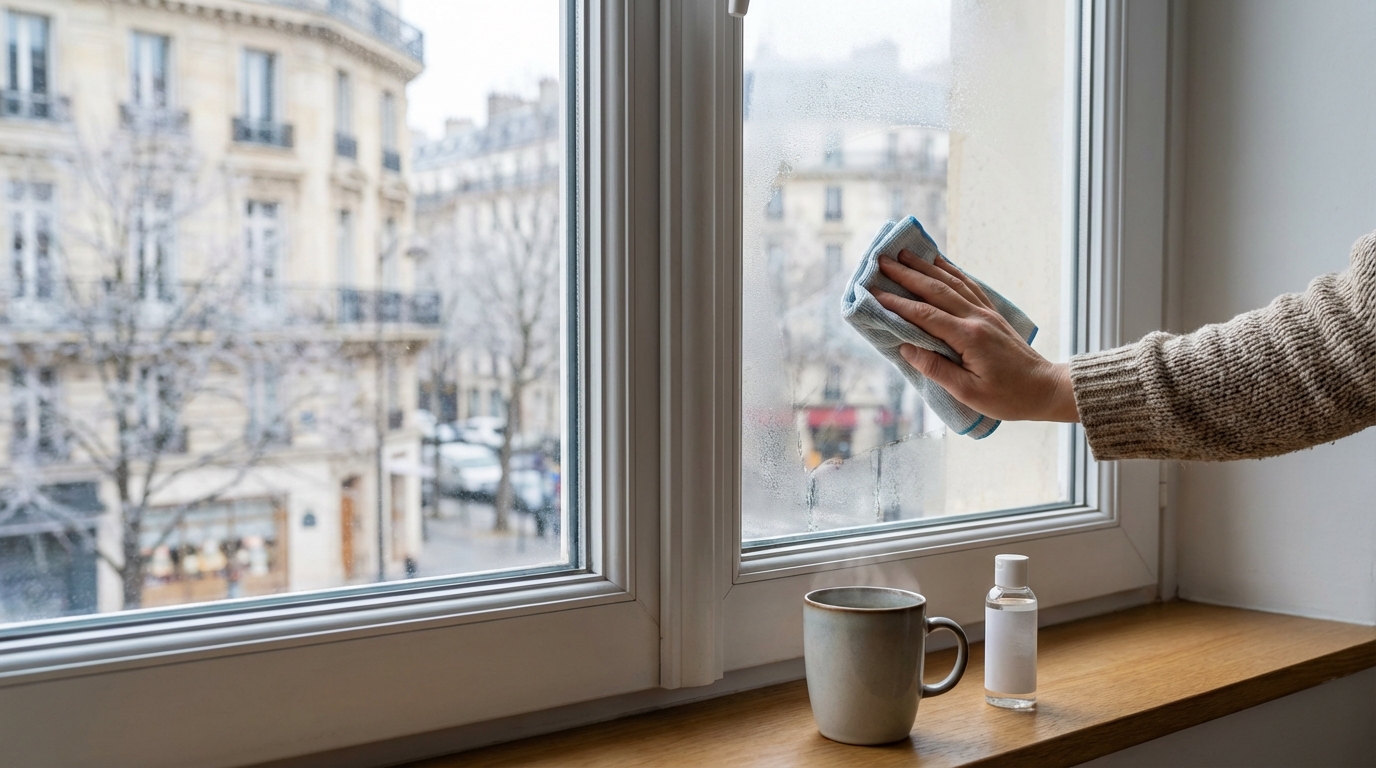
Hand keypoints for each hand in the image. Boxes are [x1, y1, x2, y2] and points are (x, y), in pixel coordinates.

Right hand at [872, 250, 1078, 422]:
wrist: (1044, 389)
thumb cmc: (1007, 397)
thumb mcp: (968, 392)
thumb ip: (936, 369)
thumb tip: (906, 348)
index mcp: (969, 337)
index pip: (926, 315)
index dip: (898, 303)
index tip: (874, 292)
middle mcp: (977, 318)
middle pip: (936, 289)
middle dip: (907, 274)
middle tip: (882, 261)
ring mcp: (986, 313)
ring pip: (952, 282)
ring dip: (926, 267)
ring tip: (905, 254)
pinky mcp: (992, 314)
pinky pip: (968, 285)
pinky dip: (951, 271)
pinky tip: (939, 263)